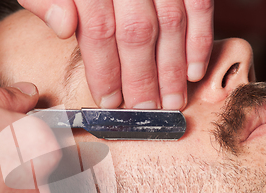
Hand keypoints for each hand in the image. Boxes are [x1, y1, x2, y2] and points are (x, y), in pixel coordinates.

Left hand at [19, 0, 213, 109]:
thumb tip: (64, 25)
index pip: (98, 29)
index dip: (105, 70)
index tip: (109, 101)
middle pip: (136, 31)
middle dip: (141, 78)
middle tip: (144, 109)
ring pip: (171, 22)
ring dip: (173, 68)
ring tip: (171, 102)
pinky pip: (200, 4)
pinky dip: (200, 39)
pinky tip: (195, 71)